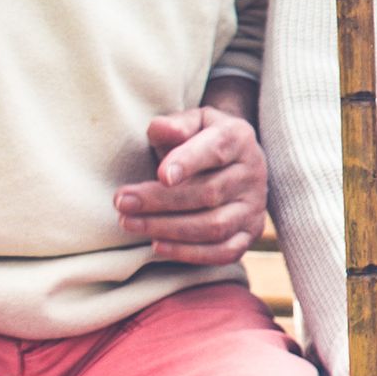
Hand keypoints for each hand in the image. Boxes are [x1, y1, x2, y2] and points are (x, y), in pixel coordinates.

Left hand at [115, 100, 267, 263]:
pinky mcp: (249, 233)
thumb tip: (162, 129)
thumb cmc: (201, 140)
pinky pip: (225, 252)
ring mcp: (254, 206)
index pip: (216, 149)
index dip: (189, 162)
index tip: (161, 176)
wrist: (232, 162)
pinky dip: (190, 253)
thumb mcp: (192, 122)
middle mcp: (253, 172)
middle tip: (122, 202)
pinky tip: (157, 245)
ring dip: (168, 228)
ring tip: (130, 223)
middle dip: (160, 201)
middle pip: (209, 193)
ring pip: (215, 226)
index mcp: (239, 138)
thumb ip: (176, 124)